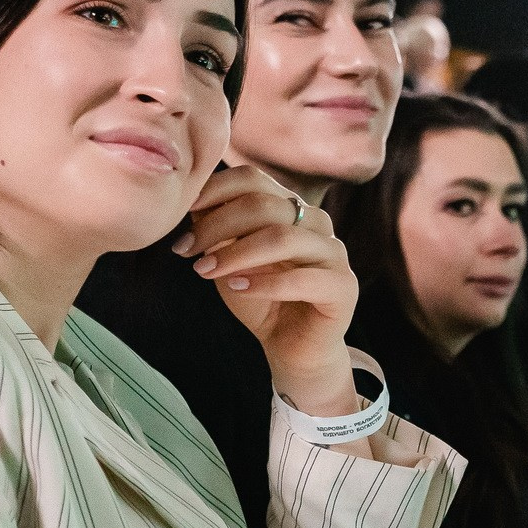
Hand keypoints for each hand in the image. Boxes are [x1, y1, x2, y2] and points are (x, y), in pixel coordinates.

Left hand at [172, 164, 357, 416]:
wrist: (291, 348)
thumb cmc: (260, 299)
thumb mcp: (229, 259)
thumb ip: (217, 229)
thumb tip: (190, 200)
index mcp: (290, 207)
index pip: (252, 179)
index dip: (214, 191)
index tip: (183, 214)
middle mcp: (316, 222)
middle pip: (263, 204)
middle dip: (217, 226)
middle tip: (186, 250)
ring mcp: (333, 252)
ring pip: (281, 237)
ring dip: (235, 254)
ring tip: (205, 271)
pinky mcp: (343, 287)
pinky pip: (302, 278)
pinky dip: (264, 283)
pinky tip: (237, 288)